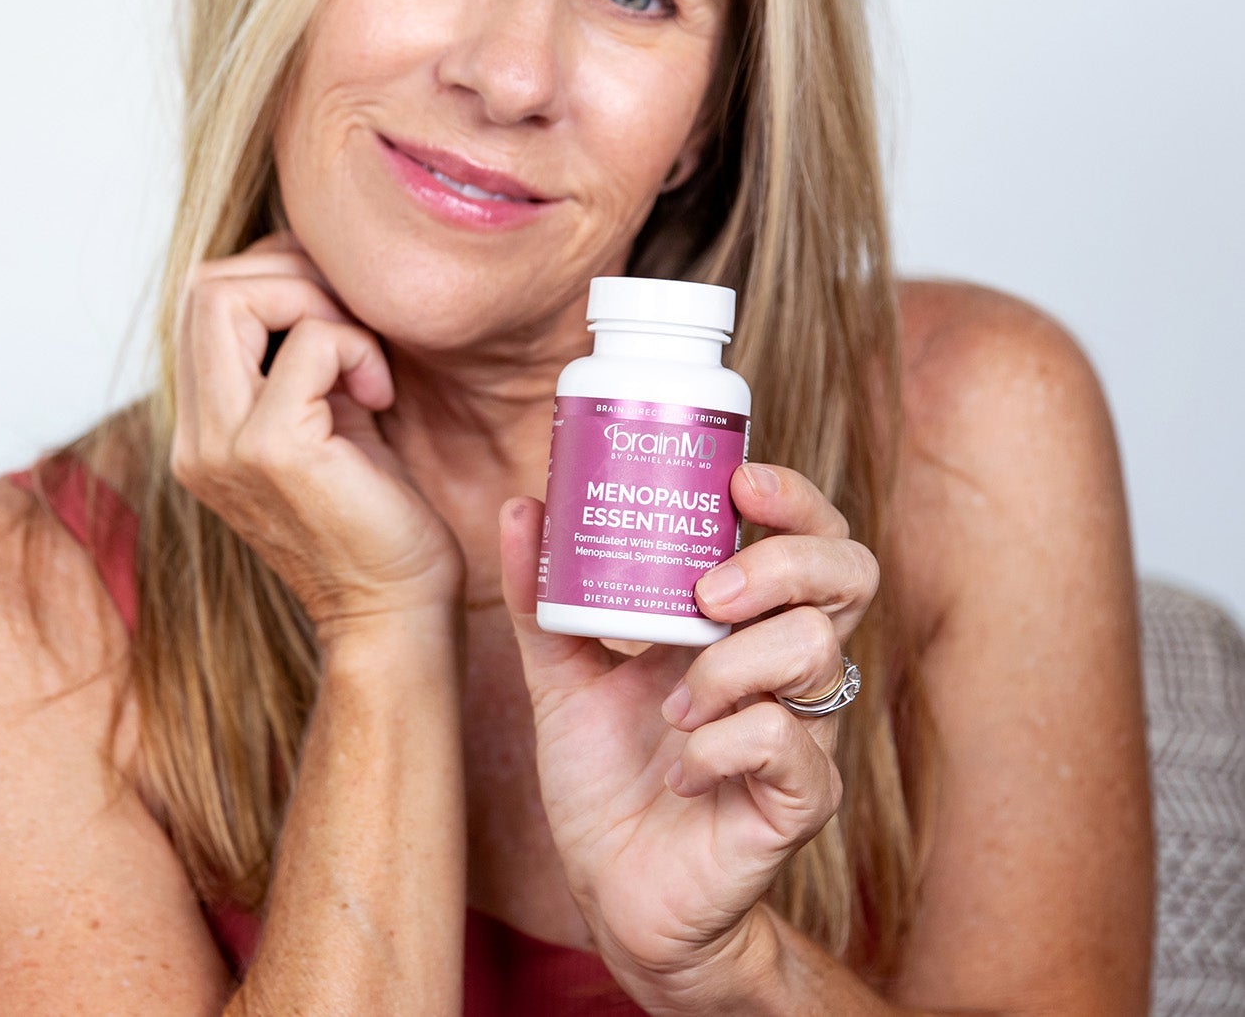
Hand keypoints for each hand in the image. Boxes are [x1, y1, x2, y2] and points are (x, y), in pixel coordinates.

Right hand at [170, 230, 466, 639]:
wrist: (396, 611)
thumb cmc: (377, 514)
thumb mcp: (327, 416)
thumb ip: (302, 355)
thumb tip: (312, 270)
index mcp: (204, 427)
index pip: (200, 300)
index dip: (273, 274)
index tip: (337, 308)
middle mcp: (197, 437)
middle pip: (202, 286)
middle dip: (290, 272)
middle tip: (352, 318)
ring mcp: (222, 445)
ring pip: (227, 297)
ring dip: (315, 301)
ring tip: (362, 354)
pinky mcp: (271, 451)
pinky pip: (309, 341)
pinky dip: (355, 346)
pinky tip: (381, 395)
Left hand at [497, 462, 878, 1013]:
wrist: (615, 893)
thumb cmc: (605, 777)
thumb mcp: (562, 675)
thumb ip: (544, 598)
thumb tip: (523, 503)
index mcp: (743, 622)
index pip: (808, 535)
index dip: (796, 498)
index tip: (741, 480)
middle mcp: (787, 666)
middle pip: (850, 574)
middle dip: (784, 563)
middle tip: (709, 593)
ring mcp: (803, 731)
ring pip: (818, 652)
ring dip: (732, 664)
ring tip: (673, 701)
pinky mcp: (799, 799)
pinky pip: (785, 743)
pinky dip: (721, 742)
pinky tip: (680, 765)